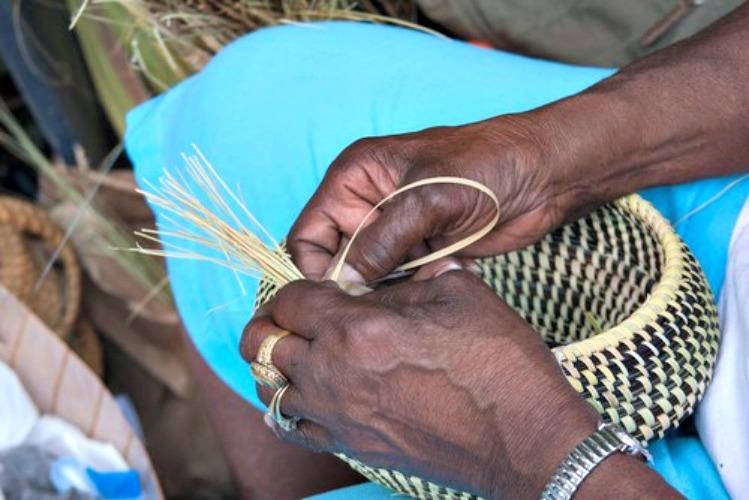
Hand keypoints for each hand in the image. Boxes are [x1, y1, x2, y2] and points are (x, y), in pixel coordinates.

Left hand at [240, 271, 600, 497]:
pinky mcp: (352, 445)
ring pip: (270, 387)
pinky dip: (289, 405)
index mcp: (357, 327)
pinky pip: (292, 427)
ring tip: (300, 352)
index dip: (297, 287)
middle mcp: (333, 373)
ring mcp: (338, 415)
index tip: (317, 288)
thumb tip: (390, 275)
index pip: (289, 299)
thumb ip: (409, 278)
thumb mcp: (458, 293)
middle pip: (262, 342)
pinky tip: (309, 394)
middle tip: (294, 316)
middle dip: (272, 321)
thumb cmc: (497, 362)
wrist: (523, 437)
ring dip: (277, 363)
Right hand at [288, 116, 568, 280]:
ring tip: (425, 279)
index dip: (316, 268)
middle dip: (357, 282)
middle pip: (337, 260)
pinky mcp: (422, 251)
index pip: (308, 233)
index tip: (340, 297)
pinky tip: (446, 273)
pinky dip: (417, 287)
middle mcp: (368, 204)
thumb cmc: (485, 165)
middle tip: (385, 299)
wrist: (543, 175)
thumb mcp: (426, 199)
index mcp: (355, 177)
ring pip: (370, 276)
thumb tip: (344, 284)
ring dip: (392, 287)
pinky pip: (402, 282)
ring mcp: (396, 230)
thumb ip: (381, 241)